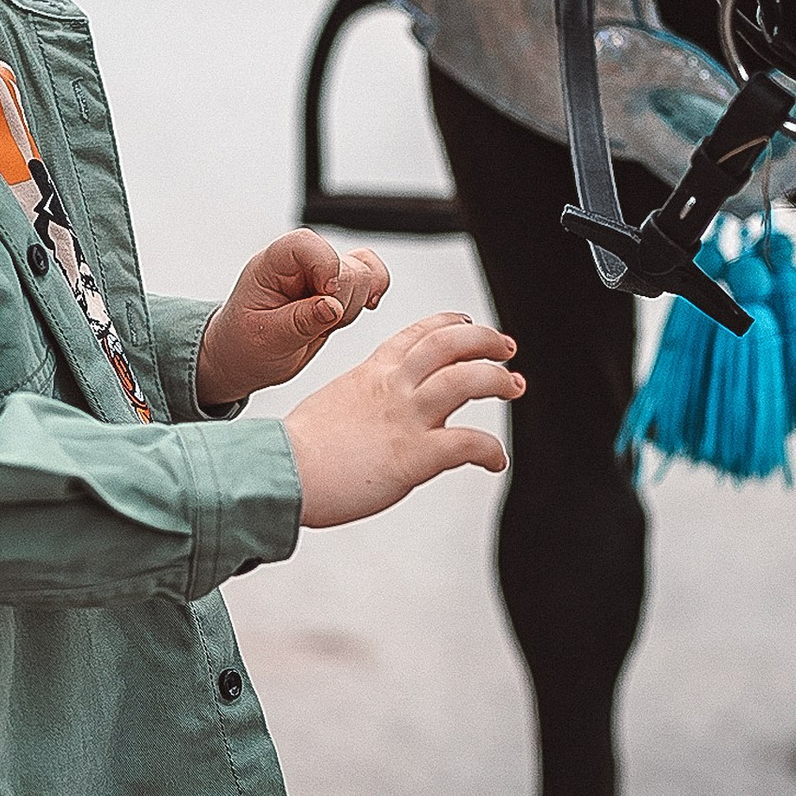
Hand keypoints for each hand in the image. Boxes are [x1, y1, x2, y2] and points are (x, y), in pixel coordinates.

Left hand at [195, 231, 389, 406]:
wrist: (242, 357)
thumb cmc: (242, 343)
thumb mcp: (264, 338)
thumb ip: (300, 322)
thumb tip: (332, 307)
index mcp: (272, 264)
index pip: (307, 244)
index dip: (326, 267)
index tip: (326, 297)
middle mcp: (300, 262)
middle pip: (346, 264)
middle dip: (342, 300)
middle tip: (317, 325)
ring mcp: (321, 274)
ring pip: (364, 273)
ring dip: (353, 305)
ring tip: (324, 325)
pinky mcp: (339, 288)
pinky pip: (372, 276)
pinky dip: (372, 294)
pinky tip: (350, 314)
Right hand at [283, 313, 521, 526]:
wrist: (281, 471)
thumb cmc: (300, 448)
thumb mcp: (334, 401)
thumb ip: (363, 396)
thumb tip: (374, 412)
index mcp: (373, 372)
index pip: (420, 333)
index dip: (451, 324)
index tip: (469, 325)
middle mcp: (393, 386)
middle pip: (451, 343)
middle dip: (486, 341)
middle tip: (507, 349)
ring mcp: (405, 417)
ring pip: (467, 380)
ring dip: (497, 380)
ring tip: (514, 386)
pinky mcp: (414, 455)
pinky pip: (468, 443)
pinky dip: (491, 450)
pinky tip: (496, 460)